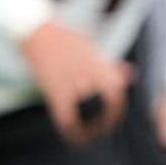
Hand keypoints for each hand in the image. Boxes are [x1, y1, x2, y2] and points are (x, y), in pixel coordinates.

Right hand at [20, 20, 133, 145]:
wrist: (36, 29)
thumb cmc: (62, 36)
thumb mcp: (90, 46)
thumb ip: (109, 64)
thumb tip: (129, 73)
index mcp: (99, 64)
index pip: (117, 93)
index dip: (117, 110)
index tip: (113, 118)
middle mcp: (89, 74)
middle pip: (107, 105)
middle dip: (106, 121)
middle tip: (102, 129)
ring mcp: (72, 81)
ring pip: (88, 114)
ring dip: (89, 128)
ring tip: (86, 135)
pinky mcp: (54, 88)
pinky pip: (65, 116)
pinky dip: (70, 129)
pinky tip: (70, 135)